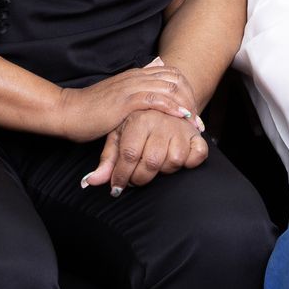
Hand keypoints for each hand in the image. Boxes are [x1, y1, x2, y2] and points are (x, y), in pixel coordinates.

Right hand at [56, 66, 194, 141]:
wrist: (69, 112)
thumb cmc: (91, 111)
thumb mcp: (117, 100)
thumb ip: (134, 96)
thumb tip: (151, 101)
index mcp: (135, 74)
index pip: (171, 74)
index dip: (187, 91)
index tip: (193, 112)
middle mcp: (136, 76)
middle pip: (176, 79)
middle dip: (191, 98)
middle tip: (197, 120)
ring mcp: (130, 87)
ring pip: (170, 87)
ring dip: (186, 104)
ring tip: (194, 123)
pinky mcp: (125, 101)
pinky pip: (156, 100)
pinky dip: (172, 108)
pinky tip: (181, 118)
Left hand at [82, 107, 208, 195]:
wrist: (160, 101)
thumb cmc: (134, 124)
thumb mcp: (117, 137)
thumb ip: (106, 161)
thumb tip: (90, 182)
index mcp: (139, 120)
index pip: (129, 154)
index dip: (121, 175)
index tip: (116, 187)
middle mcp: (160, 121)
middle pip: (151, 161)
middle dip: (140, 178)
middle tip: (135, 180)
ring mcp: (180, 127)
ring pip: (174, 160)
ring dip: (164, 171)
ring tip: (154, 167)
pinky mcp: (195, 134)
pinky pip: (198, 154)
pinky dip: (190, 162)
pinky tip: (176, 161)